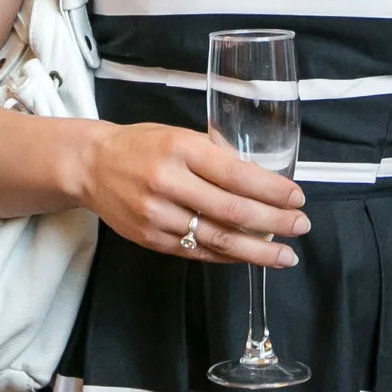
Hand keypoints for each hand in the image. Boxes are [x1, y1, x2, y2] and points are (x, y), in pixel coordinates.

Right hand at [74, 123, 307, 265]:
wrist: (90, 166)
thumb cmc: (140, 145)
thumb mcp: (179, 134)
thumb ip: (216, 155)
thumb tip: (260, 179)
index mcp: (180, 148)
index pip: (237, 174)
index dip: (272, 190)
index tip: (297, 198)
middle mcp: (169, 182)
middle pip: (233, 211)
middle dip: (274, 222)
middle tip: (301, 227)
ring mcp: (158, 215)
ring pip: (218, 239)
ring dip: (258, 250)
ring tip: (286, 255)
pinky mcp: (151, 239)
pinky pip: (198, 252)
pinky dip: (228, 256)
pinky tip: (249, 256)